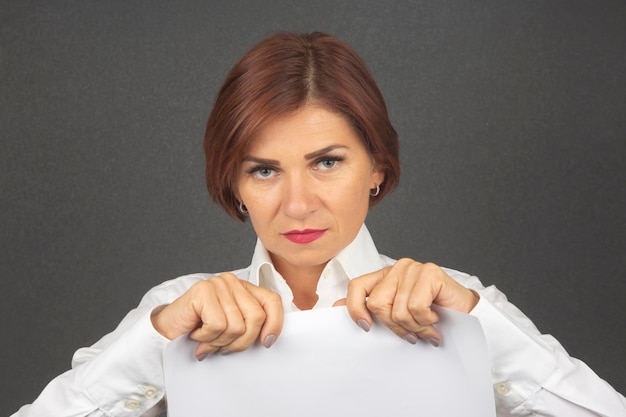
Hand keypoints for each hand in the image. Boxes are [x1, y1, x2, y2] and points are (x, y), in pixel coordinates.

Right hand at [151, 273, 283, 359]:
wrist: (166, 332)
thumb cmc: (200, 331)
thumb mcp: (232, 329)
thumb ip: (250, 326)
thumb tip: (270, 338)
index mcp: (244, 288)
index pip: (272, 301)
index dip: (274, 324)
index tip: (266, 342)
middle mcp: (232, 282)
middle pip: (256, 318)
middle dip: (241, 342)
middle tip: (224, 346)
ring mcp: (217, 284)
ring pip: (236, 326)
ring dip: (219, 341)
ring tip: (207, 339)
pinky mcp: (202, 291)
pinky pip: (217, 325)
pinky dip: (206, 337)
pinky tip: (197, 333)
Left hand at [340, 258, 477, 345]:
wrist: (467, 317)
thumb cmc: (431, 317)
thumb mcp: (395, 316)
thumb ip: (369, 310)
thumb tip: (334, 308)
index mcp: (384, 277)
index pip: (356, 287)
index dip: (355, 308)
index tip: (366, 327)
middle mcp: (396, 269)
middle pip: (376, 303)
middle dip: (393, 326)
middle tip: (410, 333)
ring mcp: (413, 268)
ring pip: (397, 309)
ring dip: (414, 327)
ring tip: (426, 328)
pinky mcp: (430, 272)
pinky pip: (415, 306)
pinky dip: (426, 321)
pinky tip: (435, 320)